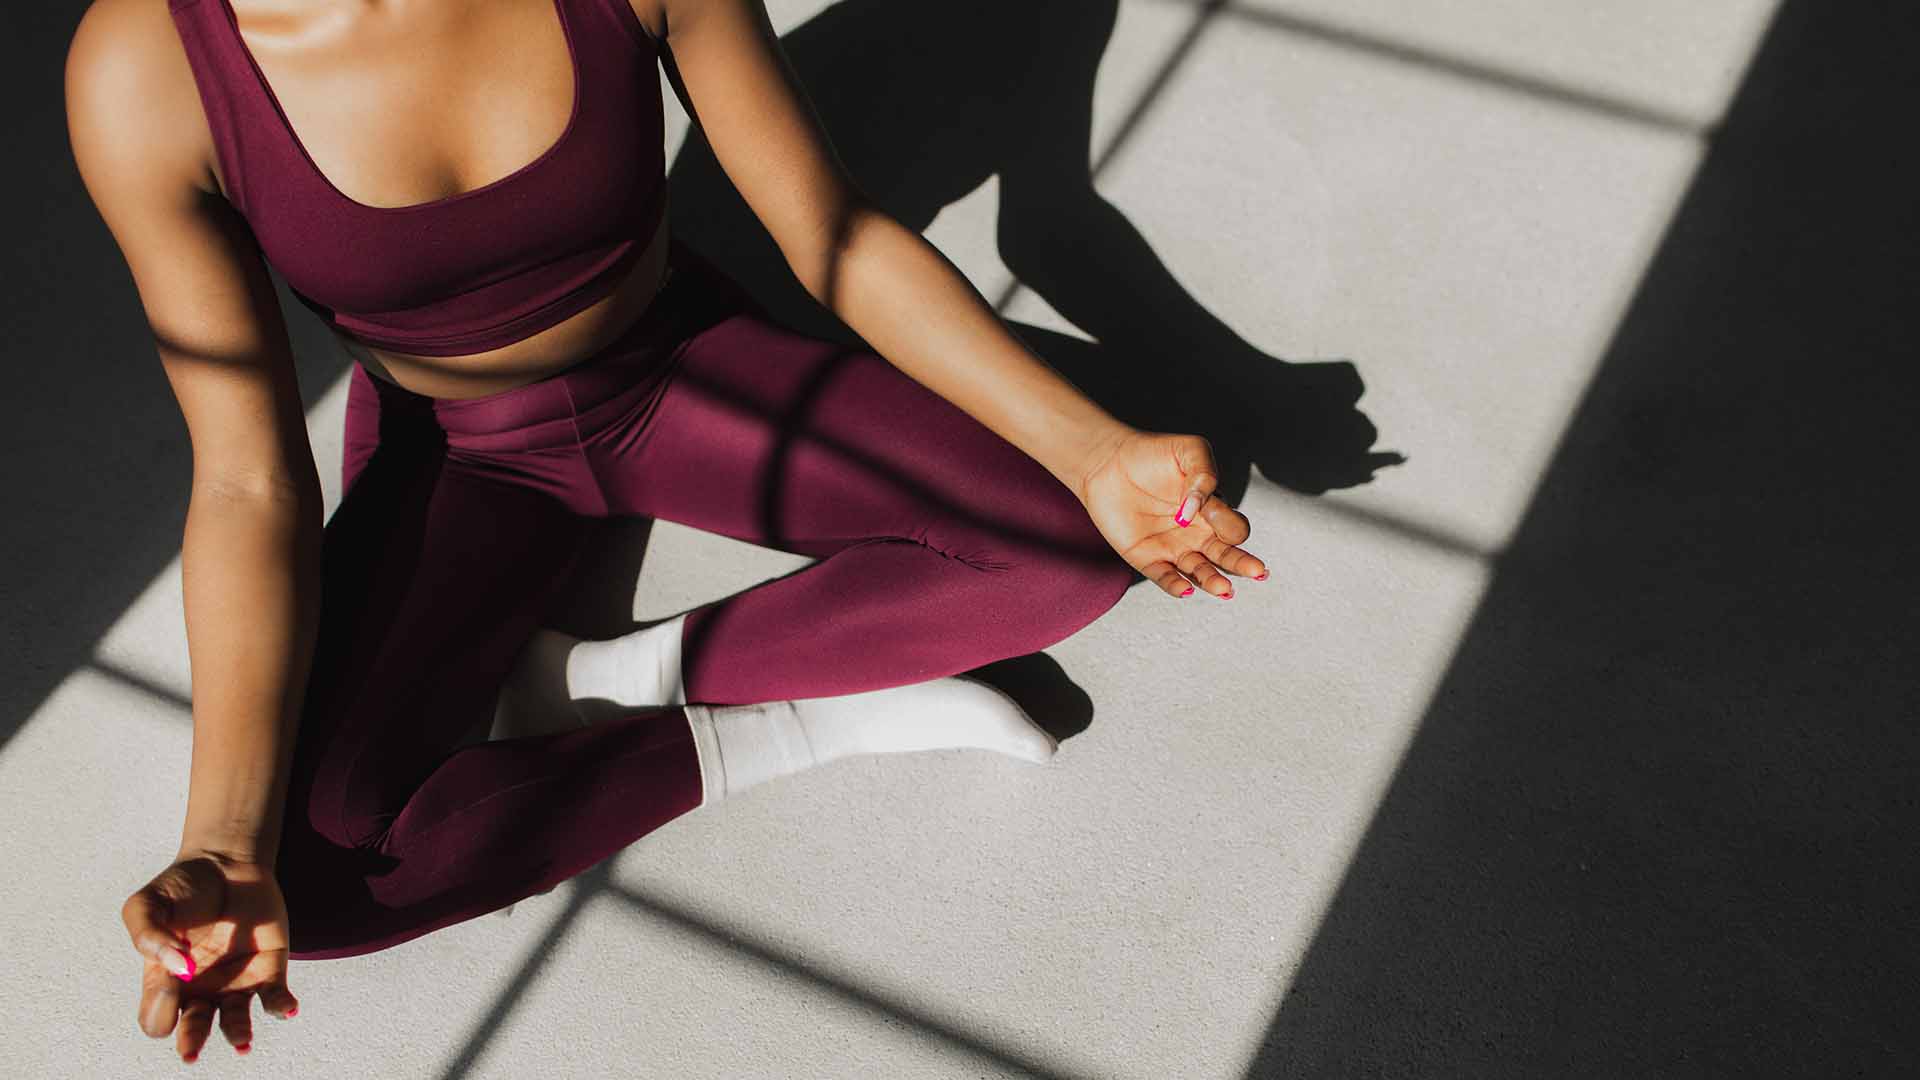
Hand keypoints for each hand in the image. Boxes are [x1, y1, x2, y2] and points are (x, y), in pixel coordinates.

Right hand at [122, 849, 299, 1062]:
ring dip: (237, 1032)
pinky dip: (281, 1006)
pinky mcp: (268, 967)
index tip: (169, 982)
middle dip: (192, 1041)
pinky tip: (286, 1009)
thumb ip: (148, 935)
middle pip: (194, 1029)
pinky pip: (275, 996)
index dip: (160, 1008)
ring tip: (241, 1041)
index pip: (158, 1017)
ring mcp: (235, 981)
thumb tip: (178, 968)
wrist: (225, 860)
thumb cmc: (180, 887)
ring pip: (235, 1021)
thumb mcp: (146, 905)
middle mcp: (199, 989)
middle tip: (191, 1051)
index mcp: (165, 982)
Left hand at [1077, 428, 1265, 598]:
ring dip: (1213, 581)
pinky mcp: (1147, 558)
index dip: (1228, 522)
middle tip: (1257, 571)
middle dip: (1242, 564)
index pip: (1235, 528)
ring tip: (1224, 589)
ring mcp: (1174, 548)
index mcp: (1213, 511)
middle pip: (1227, 556)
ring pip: (1201, 573)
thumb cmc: (1152, 454)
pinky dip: (1177, 586)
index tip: (1211, 508)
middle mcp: (1198, 534)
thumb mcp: (1189, 451)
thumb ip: (1204, 474)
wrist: (1108, 461)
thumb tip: (1196, 509)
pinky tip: (1187, 590)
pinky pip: (1166, 578)